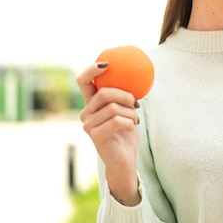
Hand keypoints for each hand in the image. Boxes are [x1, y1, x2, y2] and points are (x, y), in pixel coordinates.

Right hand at [77, 63, 140, 204]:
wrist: (125, 159)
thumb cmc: (126, 133)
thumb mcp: (128, 110)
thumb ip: (126, 95)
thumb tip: (138, 76)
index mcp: (92, 104)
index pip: (83, 82)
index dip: (91, 70)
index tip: (107, 64)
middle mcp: (86, 113)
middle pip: (104, 93)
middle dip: (124, 95)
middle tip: (135, 104)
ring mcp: (88, 125)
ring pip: (113, 108)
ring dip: (130, 113)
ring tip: (134, 120)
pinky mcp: (95, 135)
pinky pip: (117, 120)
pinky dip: (129, 122)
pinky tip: (131, 127)